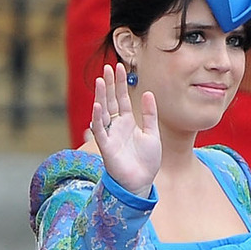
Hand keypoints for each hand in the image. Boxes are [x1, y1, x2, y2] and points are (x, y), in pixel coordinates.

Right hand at [89, 63, 160, 197]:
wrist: (142, 182)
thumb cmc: (147, 160)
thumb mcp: (152, 133)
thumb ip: (150, 114)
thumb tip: (148, 93)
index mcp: (127, 122)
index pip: (122, 98)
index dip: (120, 83)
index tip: (120, 67)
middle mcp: (117, 126)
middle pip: (111, 101)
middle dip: (109, 85)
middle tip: (108, 67)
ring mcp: (110, 135)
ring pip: (103, 112)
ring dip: (101, 96)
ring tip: (100, 80)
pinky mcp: (107, 147)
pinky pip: (100, 130)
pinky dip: (98, 118)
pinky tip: (98, 105)